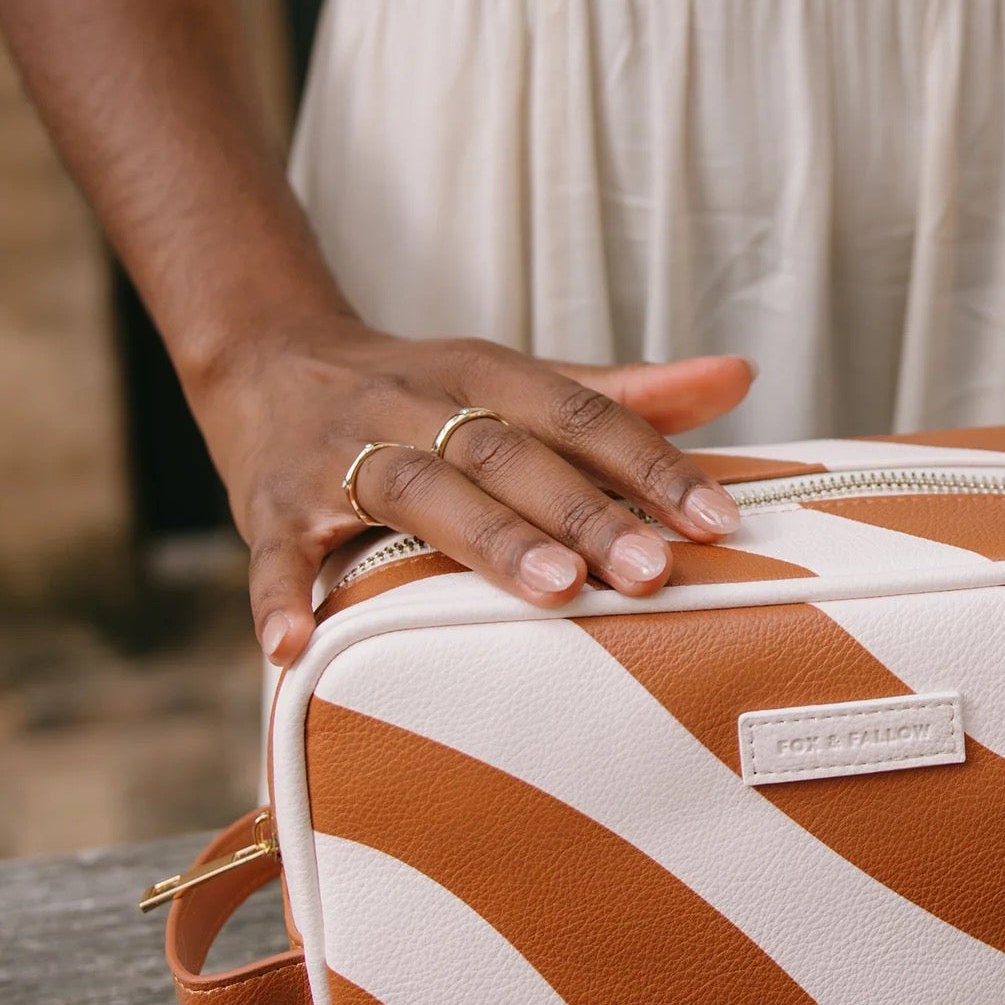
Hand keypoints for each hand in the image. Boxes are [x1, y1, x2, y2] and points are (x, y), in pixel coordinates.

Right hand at [191, 315, 756, 664]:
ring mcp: (340, 453)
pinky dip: (284, 595)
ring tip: (555, 591)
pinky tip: (301, 644)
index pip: (582, 416)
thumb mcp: (520, 381)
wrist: (267, 360)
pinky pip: (276, 551)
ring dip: (487, 540)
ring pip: (419, 491)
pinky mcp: (271, 504)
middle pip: (510, 454)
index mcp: (485, 374)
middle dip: (584, 513)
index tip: (715, 522)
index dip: (652, 465)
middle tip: (651, 571)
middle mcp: (416, 405)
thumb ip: (627, 393)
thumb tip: (738, 376)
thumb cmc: (425, 393)